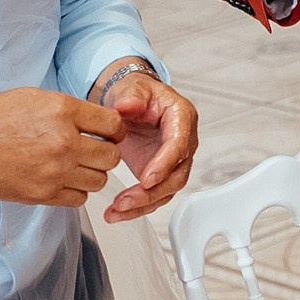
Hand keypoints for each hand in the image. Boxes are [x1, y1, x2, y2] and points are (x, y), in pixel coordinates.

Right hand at [0, 86, 124, 208]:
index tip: (109, 132)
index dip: (115, 129)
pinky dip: (75, 190)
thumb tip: (96, 121)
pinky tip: (61, 179)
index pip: (114, 124)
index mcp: (61, 110)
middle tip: (93, 149)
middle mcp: (63, 140)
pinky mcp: (42, 194)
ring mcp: (54, 170)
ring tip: (75, 165)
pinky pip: (79, 198)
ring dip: (92, 172)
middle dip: (107, 152)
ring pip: (100, 180)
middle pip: (112, 156)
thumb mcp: (32, 97)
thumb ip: (68, 110)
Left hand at [93, 65, 197, 222]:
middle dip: (151, 193)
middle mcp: (183, 142)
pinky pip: (153, 195)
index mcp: (182, 118)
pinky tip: (117, 212)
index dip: (164, 164)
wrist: (131, 101)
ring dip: (142, 205)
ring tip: (116, 211)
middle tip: (126, 200)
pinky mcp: (160, 173)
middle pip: (177, 176)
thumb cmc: (136, 93)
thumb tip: (128, 105)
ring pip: (166, 191)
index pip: (179, 146)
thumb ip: (131, 95)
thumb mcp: (132, 87)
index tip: (146, 179)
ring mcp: (172, 161)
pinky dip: (136, 207)